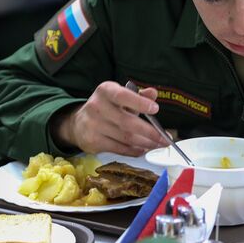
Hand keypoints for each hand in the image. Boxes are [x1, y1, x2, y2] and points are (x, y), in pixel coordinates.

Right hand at [52, 81, 171, 155]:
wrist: (79, 123)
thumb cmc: (106, 108)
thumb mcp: (119, 97)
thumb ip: (138, 95)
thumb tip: (153, 93)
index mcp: (105, 91)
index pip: (122, 96)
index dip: (139, 103)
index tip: (155, 109)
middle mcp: (97, 107)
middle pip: (127, 122)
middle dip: (150, 132)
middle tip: (165, 138)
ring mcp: (93, 125)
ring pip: (125, 138)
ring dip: (145, 143)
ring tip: (157, 145)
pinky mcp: (93, 142)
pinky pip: (119, 149)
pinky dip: (133, 151)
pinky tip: (143, 149)